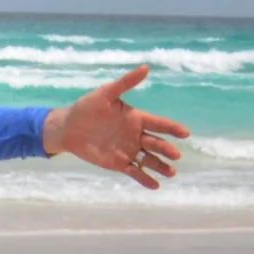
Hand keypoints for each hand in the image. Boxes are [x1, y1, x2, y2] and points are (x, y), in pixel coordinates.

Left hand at [44, 65, 189, 188]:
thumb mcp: (105, 94)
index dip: (172, 128)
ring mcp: (129, 150)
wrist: (67, 128)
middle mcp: (137, 135)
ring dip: (160, 166)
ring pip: (149, 159)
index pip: (159, 124)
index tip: (185, 133)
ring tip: (171, 173)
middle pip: (156, 143)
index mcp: (137, 118)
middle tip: (175, 155)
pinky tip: (155, 185)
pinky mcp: (118, 163)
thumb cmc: (86, 108)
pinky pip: (134, 172)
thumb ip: (125, 83)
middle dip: (166, 149)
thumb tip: (146, 67)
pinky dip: (144, 178)